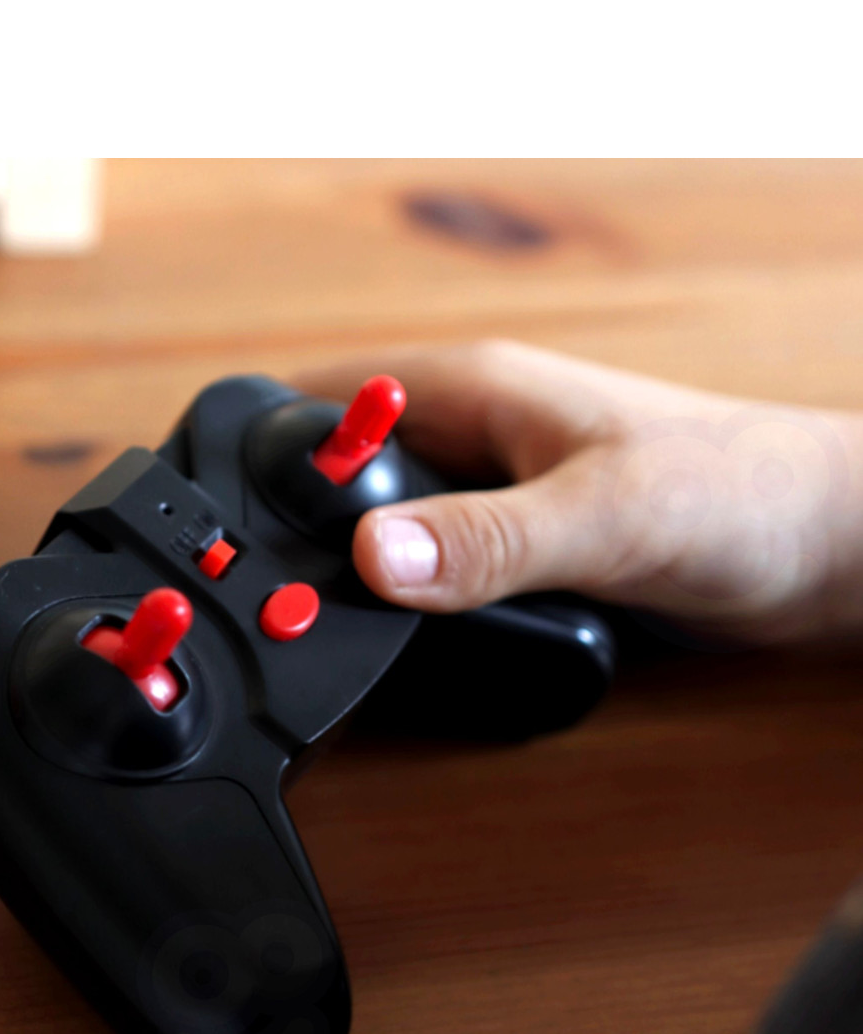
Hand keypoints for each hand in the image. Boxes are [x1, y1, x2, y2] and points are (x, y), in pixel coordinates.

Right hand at [298, 342, 862, 643]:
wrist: (817, 549)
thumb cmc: (741, 495)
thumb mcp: (604, 517)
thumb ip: (488, 539)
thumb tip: (374, 555)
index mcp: (477, 392)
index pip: (331, 406)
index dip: (271, 460)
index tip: (230, 534)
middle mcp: (474, 436)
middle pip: (344, 474)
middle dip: (302, 531)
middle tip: (270, 605)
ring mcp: (494, 493)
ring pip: (385, 526)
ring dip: (353, 572)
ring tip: (318, 631)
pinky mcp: (517, 545)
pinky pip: (433, 567)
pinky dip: (406, 601)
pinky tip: (399, 641)